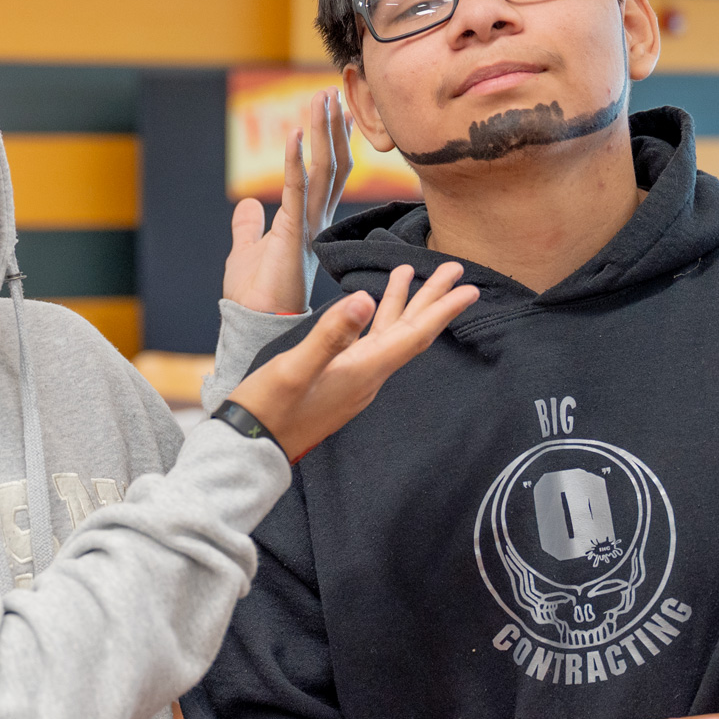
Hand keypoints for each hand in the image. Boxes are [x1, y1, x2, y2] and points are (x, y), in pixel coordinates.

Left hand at [223, 88, 353, 314]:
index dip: (334, 142)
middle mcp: (315, 221)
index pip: (329, 175)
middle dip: (334, 127)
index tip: (339, 111)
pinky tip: (296, 131)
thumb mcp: (247, 250)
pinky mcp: (292, 233)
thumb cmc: (254, 294)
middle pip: (333, 165)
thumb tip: (248, 204)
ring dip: (322, 132)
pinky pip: (297, 189)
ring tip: (322, 98)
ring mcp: (307, 226)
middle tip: (335, 91)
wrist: (254, 324)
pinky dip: (295, 159)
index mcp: (308, 223)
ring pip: (323, 170)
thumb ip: (249, 225)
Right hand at [227, 262, 475, 461]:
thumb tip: (364, 300)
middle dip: (433, 300)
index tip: (469, 288)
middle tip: (456, 270)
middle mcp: (366, 377)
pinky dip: (380, 320)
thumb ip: (330, 335)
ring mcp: (353, 382)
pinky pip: (371, 345)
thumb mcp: (294, 368)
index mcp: (362, 371)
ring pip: (389, 337)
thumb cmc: (268, 410)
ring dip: (404, 305)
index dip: (442, 310)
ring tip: (411, 273)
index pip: (413, 335)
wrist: (249, 449)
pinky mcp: (339, 383)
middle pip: (409, 333)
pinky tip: (373, 308)